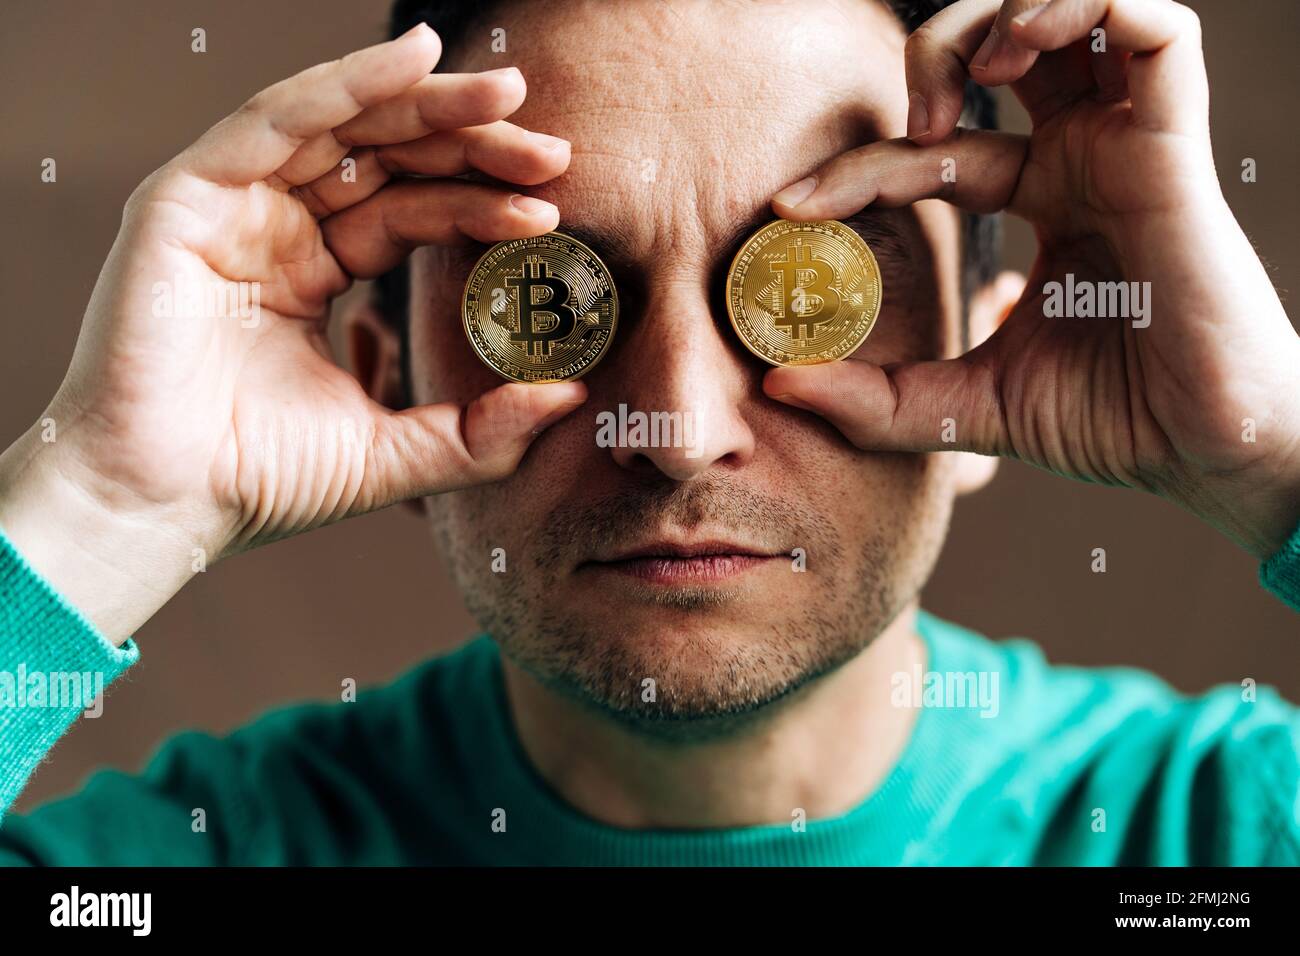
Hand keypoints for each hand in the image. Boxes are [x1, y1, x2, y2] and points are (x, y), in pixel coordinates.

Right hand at [0, 24, 585, 641]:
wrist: (164, 506)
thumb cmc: (260, 482)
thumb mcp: (395, 452)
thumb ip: (482, 431)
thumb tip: (572, 394)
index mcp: (315, 273)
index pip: (410, 213)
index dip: (479, 203)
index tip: (552, 207)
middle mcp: (277, 229)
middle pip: (386, 161)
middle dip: (470, 146)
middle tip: (552, 149)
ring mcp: (233, 208)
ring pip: (341, 128)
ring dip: (426, 105)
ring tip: (507, 94)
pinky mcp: (189, 196)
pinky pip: (275, 121)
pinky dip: (344, 87)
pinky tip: (412, 62)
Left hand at [765, 0, 1299, 559]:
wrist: (1204, 456)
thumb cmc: (1108, 422)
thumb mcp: (963, 407)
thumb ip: (875, 398)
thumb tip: (775, 383)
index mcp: (1043, 203)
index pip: (934, 155)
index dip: (856, 168)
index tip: (789, 208)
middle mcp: (1083, 162)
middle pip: (1003, 52)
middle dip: (936, 55)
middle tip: (913, 123)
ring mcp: (1129, 148)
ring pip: (1077, 15)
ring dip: (1003, 15)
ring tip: (971, 75)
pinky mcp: (1174, 149)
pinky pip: (1158, 30)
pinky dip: (1087, 7)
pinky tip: (1019, 50)